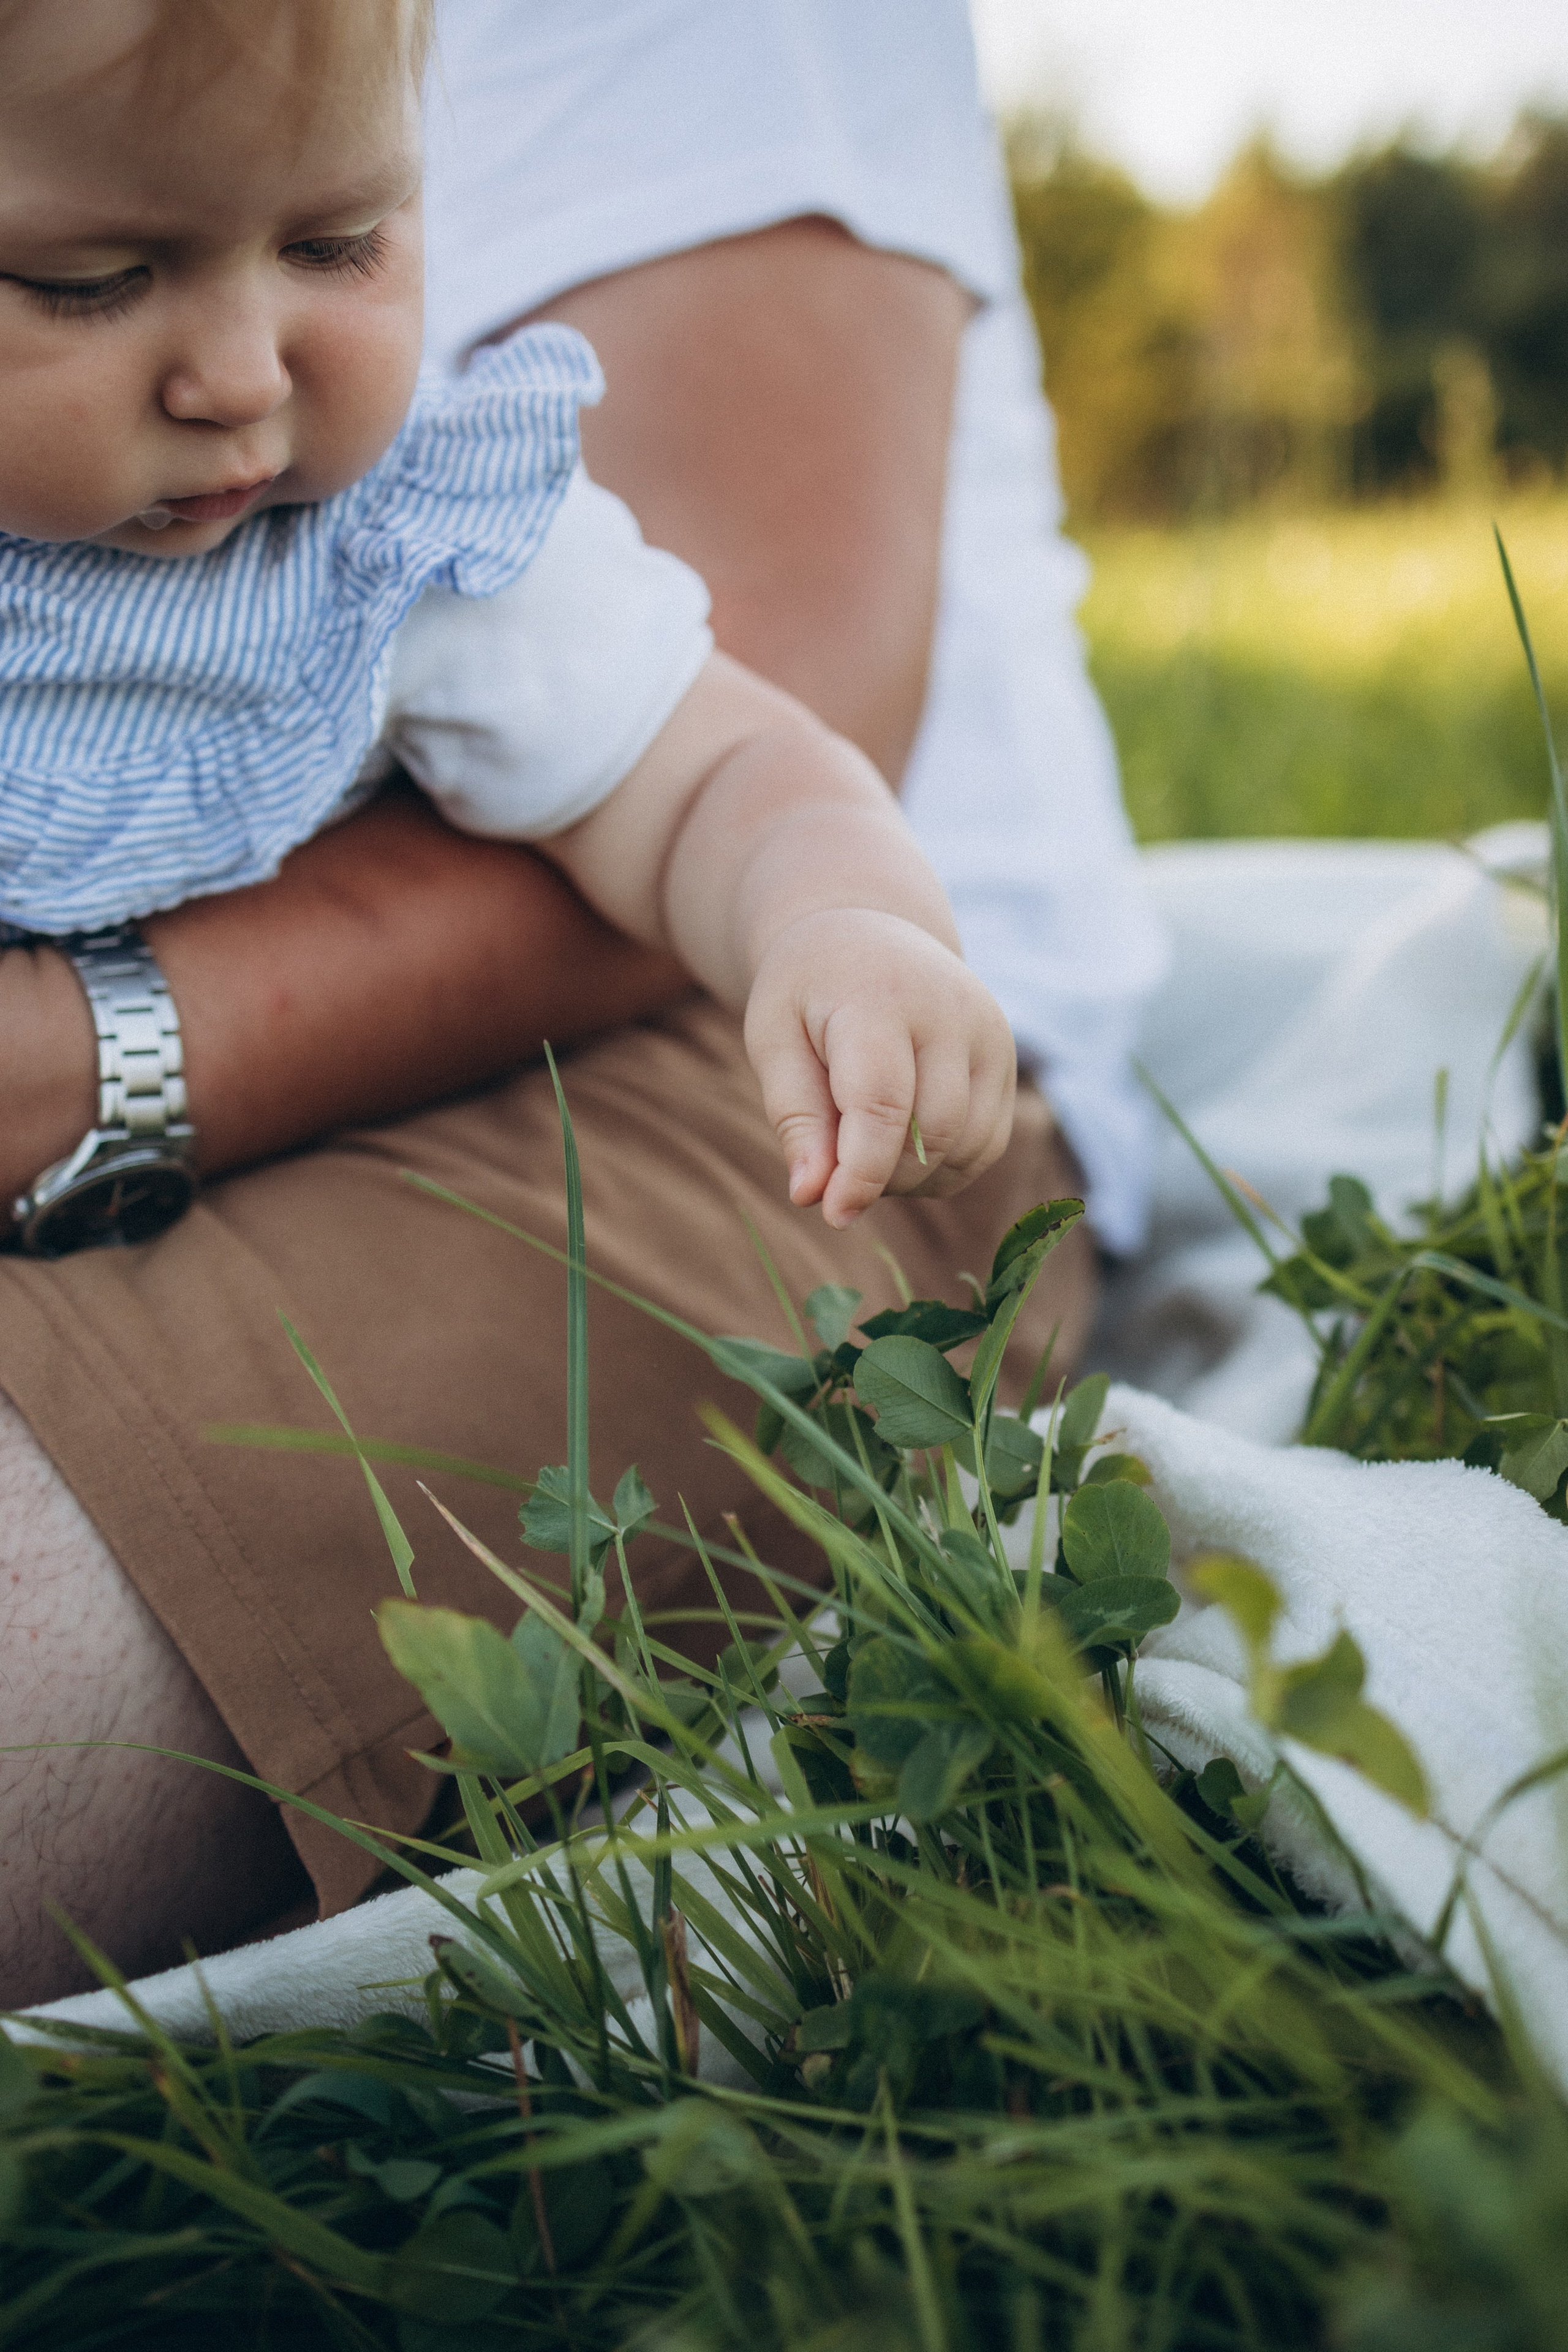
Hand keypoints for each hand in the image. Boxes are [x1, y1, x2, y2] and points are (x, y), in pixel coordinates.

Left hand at [743, 909, 1015, 1228]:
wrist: (867, 936)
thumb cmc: (807, 994)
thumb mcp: (774, 1040)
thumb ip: (795, 1118)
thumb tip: (813, 1196)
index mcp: (882, 997)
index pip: (883, 1103)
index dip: (862, 1172)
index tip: (836, 1214)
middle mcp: (952, 1011)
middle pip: (932, 1133)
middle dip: (884, 1177)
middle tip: (837, 1174)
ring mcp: (990, 1034)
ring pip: (968, 1147)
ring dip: (915, 1178)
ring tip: (866, 1156)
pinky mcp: (1007, 1059)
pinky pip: (988, 1144)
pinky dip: (945, 1168)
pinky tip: (902, 1151)